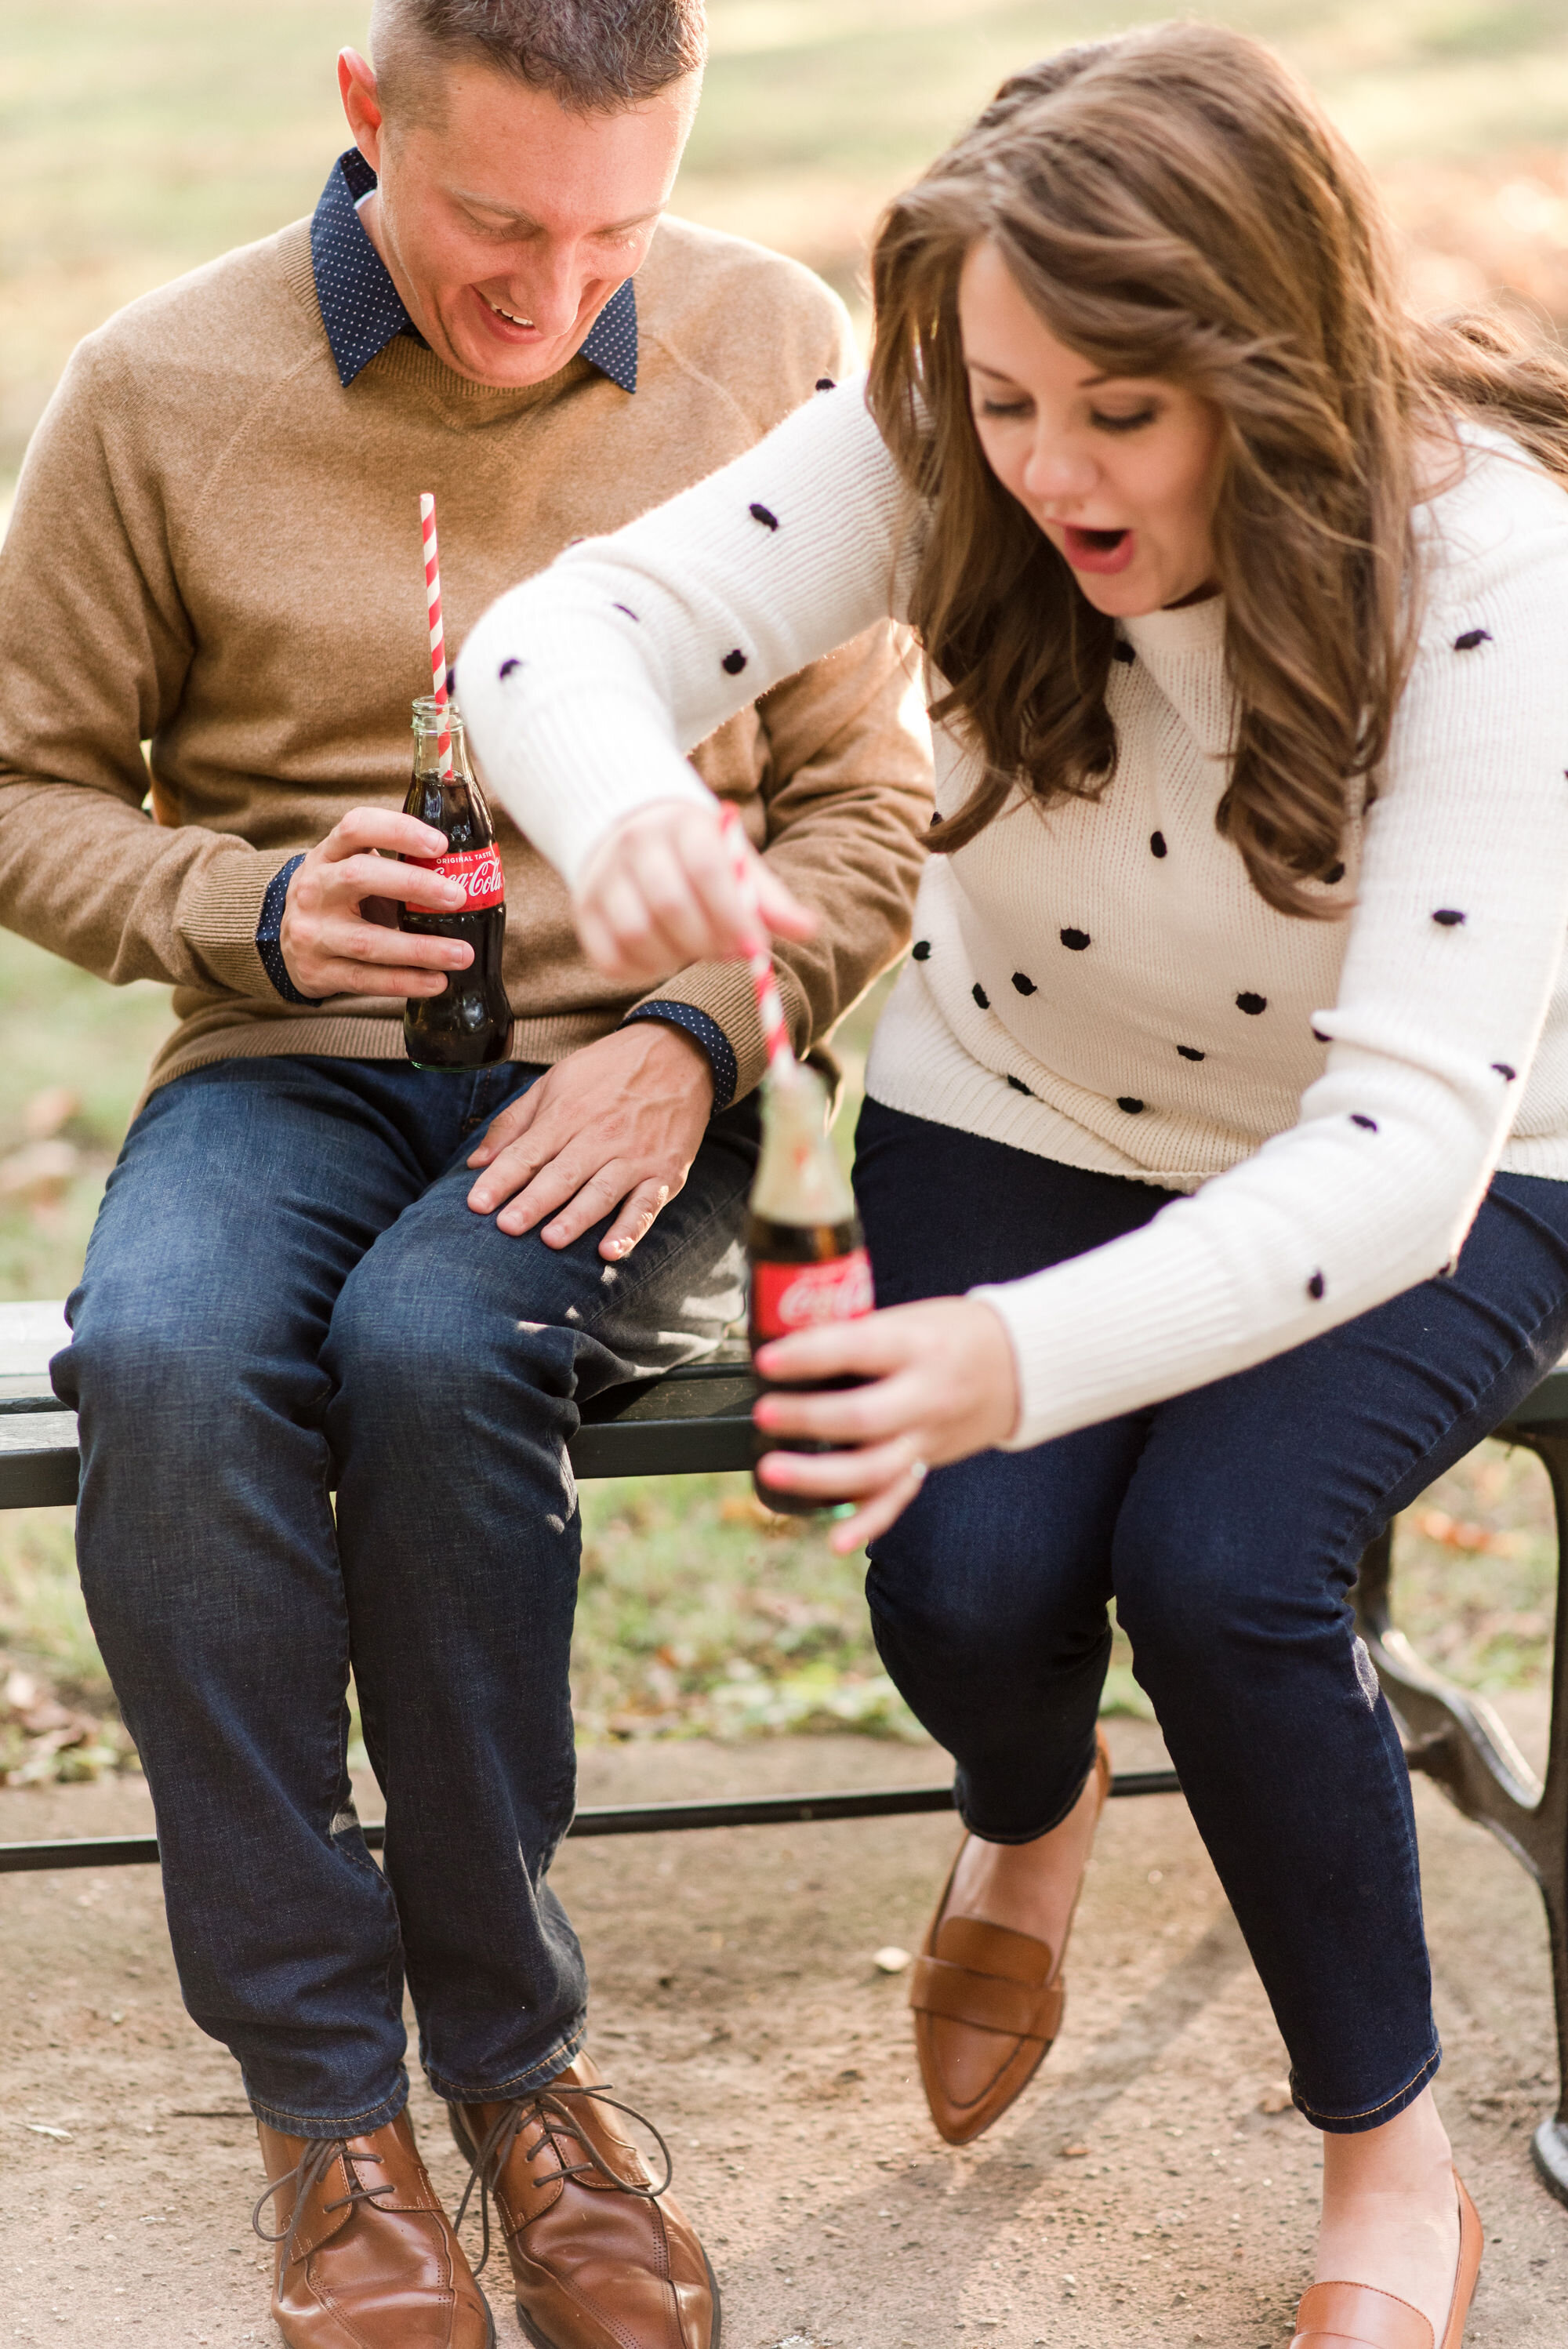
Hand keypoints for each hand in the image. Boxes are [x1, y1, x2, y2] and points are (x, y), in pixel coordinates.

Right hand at [280, 807, 473, 1000]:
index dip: (398, 830)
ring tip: (462, 954)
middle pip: (361, 876)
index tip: (440, 844)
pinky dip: (406, 982)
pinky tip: (438, 982)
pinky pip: (367, 980)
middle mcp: (314, 888)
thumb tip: (469, 866)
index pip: (356, 827)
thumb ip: (395, 863)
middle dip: (414, 885)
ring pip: (368, 941)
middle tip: (458, 897)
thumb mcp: (351, 868)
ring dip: (421, 949)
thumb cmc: (339, 899)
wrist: (287, 942)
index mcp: (328, 854)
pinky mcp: (319, 972)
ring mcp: (313, 933)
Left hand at [466, 1021, 714, 1255]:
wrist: (679, 1052)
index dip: (500, 1179)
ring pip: (602, 1191)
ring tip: (551, 1240)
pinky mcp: (664, 1173)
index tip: (476, 1204)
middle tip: (507, 1227)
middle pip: (561, 1174)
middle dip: (533, 1201)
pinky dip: (630, 1229)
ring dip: (577, 1217)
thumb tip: (476, 1163)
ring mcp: (635, 1156)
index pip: (527, 1152)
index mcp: (567, 1113)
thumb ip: (514, 1123)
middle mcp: (600, 1135)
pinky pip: (645, 1205)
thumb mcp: (555, 1082)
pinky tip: (610, 1251)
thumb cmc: (608, 1072)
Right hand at [573, 800, 816, 984]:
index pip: (707, 871)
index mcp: (682, 825)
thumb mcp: (736, 862)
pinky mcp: (583, 911)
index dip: (734, 917)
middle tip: (728, 953)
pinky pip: (609, 957)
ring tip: (694, 950)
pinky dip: (641, 970)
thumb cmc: (699, 854)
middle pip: (670, 905)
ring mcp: (603, 878)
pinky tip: (663, 958)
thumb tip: (808, 930)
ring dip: (674, 957)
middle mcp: (635, 845)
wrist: (632, 831)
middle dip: (707, 942)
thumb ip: (770, 899)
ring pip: (636, 934)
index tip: (756, 949)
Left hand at [753, 1297, 1020, 1551]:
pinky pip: (898, 1498)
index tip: (768, 1359)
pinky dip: (867, 1523)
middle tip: (765, 1413)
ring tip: (772, 1470)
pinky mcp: (929, 1462)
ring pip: (875, 1468)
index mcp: (918, 1345)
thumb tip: (788, 1340)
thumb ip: (859, 1332)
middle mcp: (926, 1395)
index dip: (809, 1355)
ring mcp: (929, 1436)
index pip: (858, 1349)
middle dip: (809, 1418)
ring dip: (820, 1476)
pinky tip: (836, 1540)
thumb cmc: (955, 1331)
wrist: (1022, 1363)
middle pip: (865, 1417)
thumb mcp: (911, 1316)